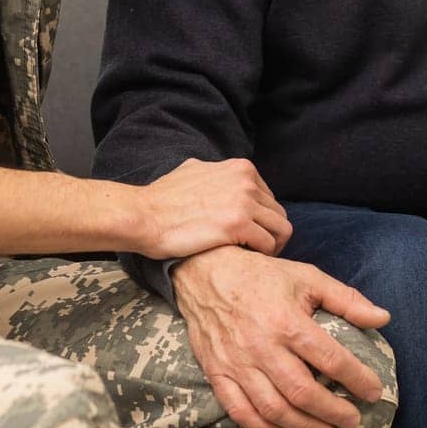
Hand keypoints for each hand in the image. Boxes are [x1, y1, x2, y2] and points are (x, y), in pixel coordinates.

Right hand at [132, 158, 292, 259]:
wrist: (145, 215)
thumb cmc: (163, 199)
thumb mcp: (195, 170)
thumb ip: (218, 175)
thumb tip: (223, 180)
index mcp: (240, 168)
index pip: (270, 197)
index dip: (262, 219)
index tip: (251, 234)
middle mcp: (246, 181)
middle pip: (279, 214)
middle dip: (270, 234)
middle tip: (254, 251)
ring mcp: (244, 201)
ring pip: (281, 229)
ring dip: (271, 247)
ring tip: (255, 258)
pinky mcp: (238, 224)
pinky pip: (268, 244)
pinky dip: (261, 255)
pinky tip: (244, 259)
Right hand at [174, 246, 389, 427]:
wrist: (205, 271)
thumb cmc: (260, 276)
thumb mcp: (306, 277)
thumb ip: (346, 299)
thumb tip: (382, 318)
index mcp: (287, 321)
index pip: (331, 360)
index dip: (358, 379)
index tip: (373, 391)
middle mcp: (262, 346)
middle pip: (303, 392)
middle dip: (333, 412)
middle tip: (351, 420)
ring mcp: (237, 362)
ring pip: (273, 408)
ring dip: (303, 427)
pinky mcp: (217, 372)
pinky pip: (240, 411)